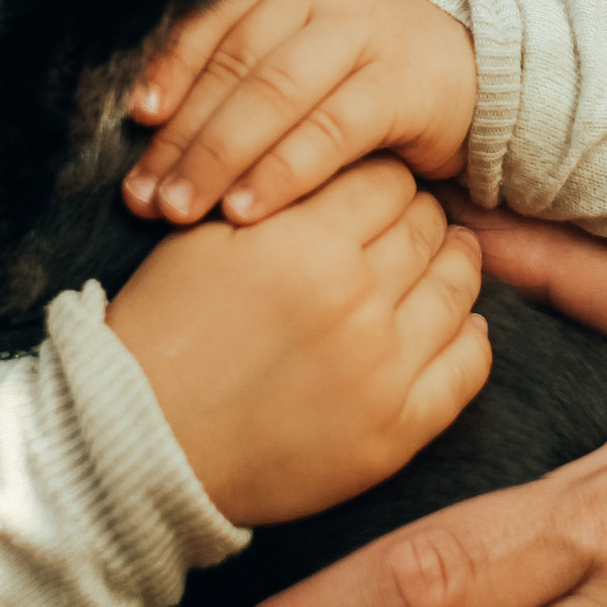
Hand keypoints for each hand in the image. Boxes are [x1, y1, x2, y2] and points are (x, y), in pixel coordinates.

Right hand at [107, 159, 489, 525]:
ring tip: (435, 264)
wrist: (138, 443)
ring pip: (457, 287)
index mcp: (306, 243)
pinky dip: (469, 338)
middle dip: (413, 218)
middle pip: (426, 227)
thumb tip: (346, 163)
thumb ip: (280, 191)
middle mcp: (356, 301)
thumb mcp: (205, 236)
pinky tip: (457, 326)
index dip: (376, 180)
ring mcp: (383, 370)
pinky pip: (468, 368)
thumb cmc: (162, 332)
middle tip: (399, 226)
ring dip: (449, 267)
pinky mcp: (395, 432)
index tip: (368, 191)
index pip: (386, 180)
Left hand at [123, 0, 475, 225]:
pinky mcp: (399, 82)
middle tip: (143, 194)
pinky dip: (283, 172)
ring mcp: (363, 32)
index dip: (167, 72)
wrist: (467, 75)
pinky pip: (329, 129)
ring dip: (221, 157)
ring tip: (182, 209)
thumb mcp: (294, 60)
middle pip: (234, 64)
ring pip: (274, 93)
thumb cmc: (359, 78)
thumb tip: (147, 134)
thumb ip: (235, 81)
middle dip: (182, 135)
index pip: (209, 22)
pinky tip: (248, 210)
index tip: (134, 123)